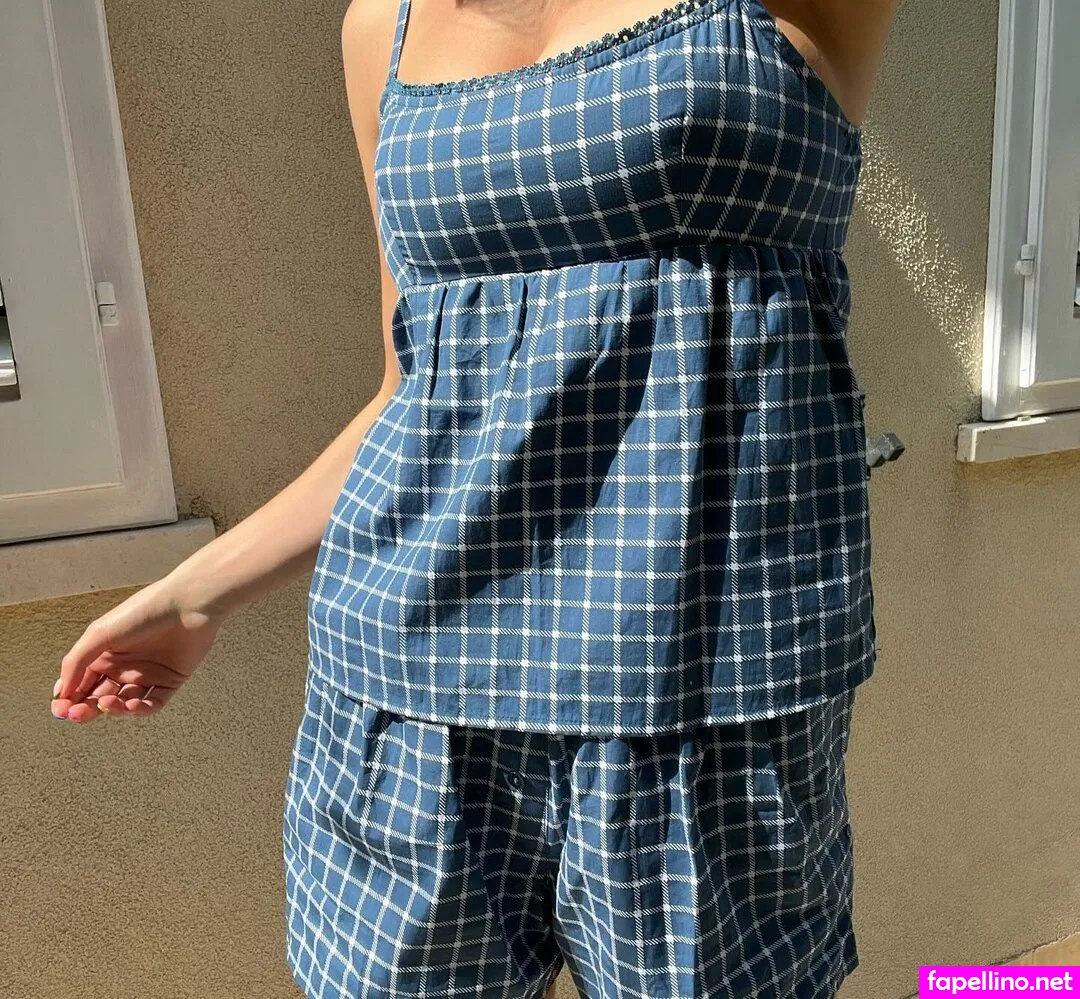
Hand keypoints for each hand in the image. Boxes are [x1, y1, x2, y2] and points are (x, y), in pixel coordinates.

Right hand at [50, 573, 222, 722]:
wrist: (188, 604)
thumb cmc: (143, 611)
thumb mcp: (100, 633)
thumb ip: (77, 661)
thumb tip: (61, 691)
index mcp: (105, 653)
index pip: (80, 683)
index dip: (68, 698)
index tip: (59, 709)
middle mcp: (124, 665)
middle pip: (99, 697)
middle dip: (86, 708)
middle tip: (77, 714)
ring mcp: (147, 674)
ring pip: (124, 703)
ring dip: (113, 708)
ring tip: (109, 702)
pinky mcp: (171, 680)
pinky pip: (153, 704)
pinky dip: (141, 709)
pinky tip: (132, 705)